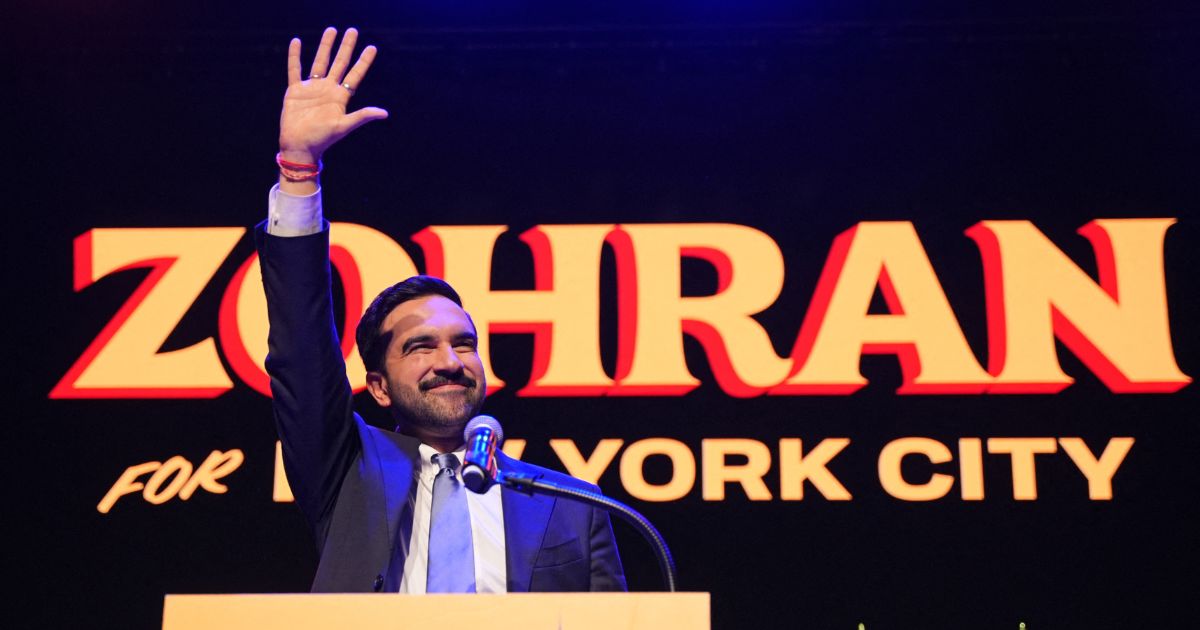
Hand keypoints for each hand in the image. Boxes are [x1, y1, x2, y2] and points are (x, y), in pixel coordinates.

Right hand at [279, 27, 387, 163]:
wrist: (299, 146)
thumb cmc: (322, 139)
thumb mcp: (344, 126)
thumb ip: (362, 116)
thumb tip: (385, 113)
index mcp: (341, 97)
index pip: (355, 74)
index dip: (364, 61)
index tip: (372, 47)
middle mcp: (328, 89)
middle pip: (339, 63)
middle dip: (346, 47)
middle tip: (353, 31)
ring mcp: (312, 88)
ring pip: (320, 62)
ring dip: (325, 46)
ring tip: (331, 30)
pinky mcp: (295, 91)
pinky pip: (294, 70)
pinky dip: (295, 56)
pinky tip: (297, 42)